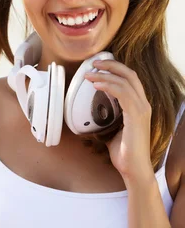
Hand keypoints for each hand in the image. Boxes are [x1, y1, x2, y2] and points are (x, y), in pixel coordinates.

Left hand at [85, 60, 153, 183]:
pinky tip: (96, 85)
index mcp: (139, 105)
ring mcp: (142, 110)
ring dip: (106, 75)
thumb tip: (88, 111)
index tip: (98, 65)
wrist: (133, 169)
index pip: (130, 79)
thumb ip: (106, 117)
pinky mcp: (137, 117)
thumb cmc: (123, 151)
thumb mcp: (111, 128)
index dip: (115, 68)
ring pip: (125, 82)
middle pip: (130, 75)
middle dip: (111, 65)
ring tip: (89, 74)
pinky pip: (123, 94)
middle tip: (93, 62)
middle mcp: (144, 104)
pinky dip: (109, 86)